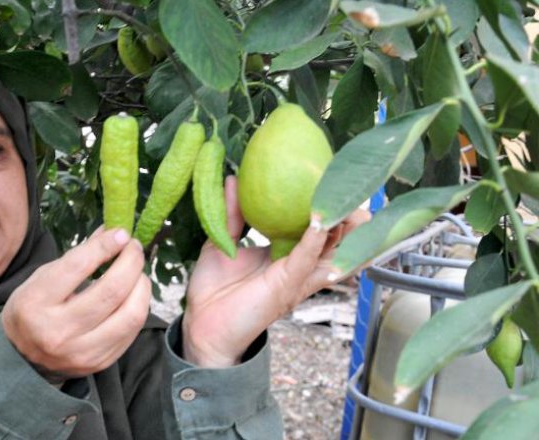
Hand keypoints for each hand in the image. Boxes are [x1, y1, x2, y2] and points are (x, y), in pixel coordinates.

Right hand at [1, 227, 151, 382]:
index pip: (78, 267)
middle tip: (134, 249)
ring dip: (142, 286)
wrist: (23, 359)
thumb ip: (78, 256)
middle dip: (131, 262)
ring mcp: (81, 352)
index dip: (106, 246)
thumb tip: (113, 232)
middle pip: (111, 291)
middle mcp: (58, 331)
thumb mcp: (42, 278)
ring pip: (130, 315)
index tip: (121, 234)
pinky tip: (134, 295)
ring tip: (138, 273)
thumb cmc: (32, 310)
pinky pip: (132, 331)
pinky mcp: (99, 362)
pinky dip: (139, 307)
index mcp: (36, 302)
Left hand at [182, 176, 369, 367]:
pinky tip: (320, 223)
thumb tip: (233, 179)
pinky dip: (315, 241)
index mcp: (285, 254)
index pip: (316, 227)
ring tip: (355, 204)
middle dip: (352, 218)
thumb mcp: (223, 241)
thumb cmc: (214, 289)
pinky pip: (306, 260)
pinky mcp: (287, 286)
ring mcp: (296, 277)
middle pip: (336, 240)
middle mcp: (298, 266)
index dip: (329, 208)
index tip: (338, 181)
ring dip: (345, 229)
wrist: (202, 324)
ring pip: (332, 252)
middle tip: (359, 190)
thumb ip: (231, 212)